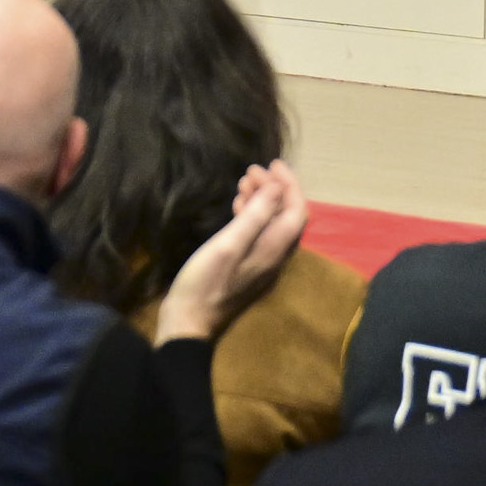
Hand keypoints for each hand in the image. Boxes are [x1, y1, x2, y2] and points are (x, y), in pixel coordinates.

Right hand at [153, 161, 312, 346]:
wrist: (189, 322)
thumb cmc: (206, 281)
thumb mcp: (229, 244)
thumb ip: (255, 216)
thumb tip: (277, 187)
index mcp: (274, 250)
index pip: (296, 211)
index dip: (289, 185)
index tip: (272, 163)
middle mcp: (274, 257)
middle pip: (287, 216)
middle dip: (275, 189)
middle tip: (252, 170)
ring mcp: (261, 264)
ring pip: (273, 224)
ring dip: (263, 200)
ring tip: (244, 181)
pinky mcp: (246, 267)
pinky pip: (259, 233)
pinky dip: (252, 214)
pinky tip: (237, 206)